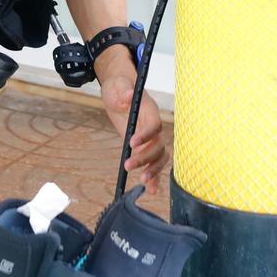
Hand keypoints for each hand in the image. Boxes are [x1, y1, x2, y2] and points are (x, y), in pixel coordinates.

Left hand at [97, 50, 169, 193]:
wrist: (119, 90)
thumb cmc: (119, 86)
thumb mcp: (117, 86)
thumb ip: (122, 92)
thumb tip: (126, 96)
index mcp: (149, 110)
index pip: (154, 125)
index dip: (146, 135)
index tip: (131, 143)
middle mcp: (154, 125)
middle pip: (158, 145)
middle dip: (146, 157)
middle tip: (128, 165)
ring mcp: (151, 137)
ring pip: (160, 156)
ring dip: (153, 170)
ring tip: (142, 182)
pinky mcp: (145, 146)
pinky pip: (154, 163)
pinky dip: (155, 177)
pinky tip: (151, 190)